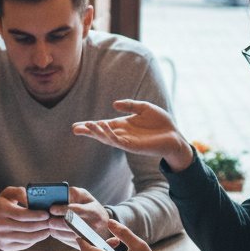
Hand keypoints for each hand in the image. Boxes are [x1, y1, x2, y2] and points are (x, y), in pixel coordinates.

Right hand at [0, 186, 50, 250]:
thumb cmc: (2, 205)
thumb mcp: (8, 194)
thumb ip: (20, 193)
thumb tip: (32, 200)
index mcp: (0, 210)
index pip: (21, 215)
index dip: (36, 215)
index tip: (47, 214)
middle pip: (27, 227)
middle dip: (42, 225)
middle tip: (52, 221)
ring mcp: (2, 238)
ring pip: (27, 238)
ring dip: (41, 234)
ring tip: (48, 229)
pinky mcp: (5, 247)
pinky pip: (24, 245)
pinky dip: (34, 240)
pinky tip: (40, 234)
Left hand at [45, 187, 108, 247]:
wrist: (104, 228)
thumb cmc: (91, 208)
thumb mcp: (86, 197)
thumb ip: (73, 193)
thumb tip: (58, 194)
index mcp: (94, 212)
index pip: (76, 211)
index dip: (62, 210)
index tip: (52, 209)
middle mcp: (92, 226)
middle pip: (69, 225)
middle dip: (55, 222)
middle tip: (48, 219)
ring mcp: (88, 238)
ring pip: (65, 235)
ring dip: (54, 229)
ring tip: (50, 223)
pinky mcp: (82, 246)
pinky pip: (65, 240)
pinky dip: (58, 234)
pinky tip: (56, 229)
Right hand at [72, 99, 193, 171]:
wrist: (175, 136)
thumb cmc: (161, 123)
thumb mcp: (144, 108)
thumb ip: (130, 105)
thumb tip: (114, 104)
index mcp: (123, 125)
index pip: (103, 125)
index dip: (90, 125)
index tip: (76, 126)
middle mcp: (122, 134)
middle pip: (100, 133)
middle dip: (88, 131)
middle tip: (74, 128)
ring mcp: (126, 141)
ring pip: (107, 138)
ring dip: (96, 132)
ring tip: (87, 125)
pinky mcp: (133, 146)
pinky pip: (117, 140)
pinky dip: (109, 134)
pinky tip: (103, 127)